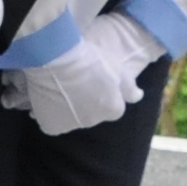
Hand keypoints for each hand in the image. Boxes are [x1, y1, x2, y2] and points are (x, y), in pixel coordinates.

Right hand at [4, 24, 154, 135]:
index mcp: (112, 109)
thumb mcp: (119, 68)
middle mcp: (94, 121)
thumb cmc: (90, 59)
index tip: (95, 82)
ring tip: (59, 89)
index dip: (105, 94)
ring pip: (72, 119)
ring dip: (69, 109)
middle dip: (87, 102)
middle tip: (77, 83)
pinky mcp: (52, 126)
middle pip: (92, 114)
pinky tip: (47, 100)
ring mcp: (72, 125)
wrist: (57, 59)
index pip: (113, 108)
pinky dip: (50, 114)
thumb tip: (138, 97)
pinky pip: (53, 123)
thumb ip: (130, 87)